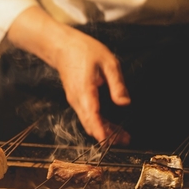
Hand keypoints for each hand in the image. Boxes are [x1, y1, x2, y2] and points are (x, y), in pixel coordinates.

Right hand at [7, 6, 130, 144]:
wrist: (62, 47)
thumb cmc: (84, 51)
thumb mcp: (108, 62)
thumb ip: (117, 84)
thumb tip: (124, 103)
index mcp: (84, 90)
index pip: (92, 115)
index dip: (100, 130)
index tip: (108, 141)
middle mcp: (77, 99)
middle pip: (91, 124)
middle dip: (107, 135)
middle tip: (125, 140)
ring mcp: (75, 101)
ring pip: (88, 122)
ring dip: (104, 131)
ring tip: (122, 137)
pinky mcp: (76, 100)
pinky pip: (87, 116)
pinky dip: (98, 124)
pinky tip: (111, 126)